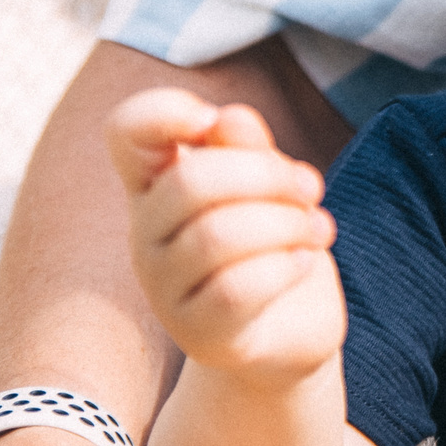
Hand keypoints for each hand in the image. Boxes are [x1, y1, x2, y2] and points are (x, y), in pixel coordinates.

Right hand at [105, 87, 344, 384]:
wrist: (291, 328)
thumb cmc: (275, 241)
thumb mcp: (270, 184)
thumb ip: (248, 148)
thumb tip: (228, 119)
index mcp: (157, 183)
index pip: (126, 131)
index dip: (165, 111)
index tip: (214, 121)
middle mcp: (146, 234)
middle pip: (191, 183)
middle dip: (268, 176)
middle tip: (310, 188)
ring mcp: (164, 288)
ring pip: (218, 236)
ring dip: (288, 224)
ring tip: (319, 228)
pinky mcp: (197, 334)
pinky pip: (238, 290)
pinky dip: (285, 267)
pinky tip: (303, 263)